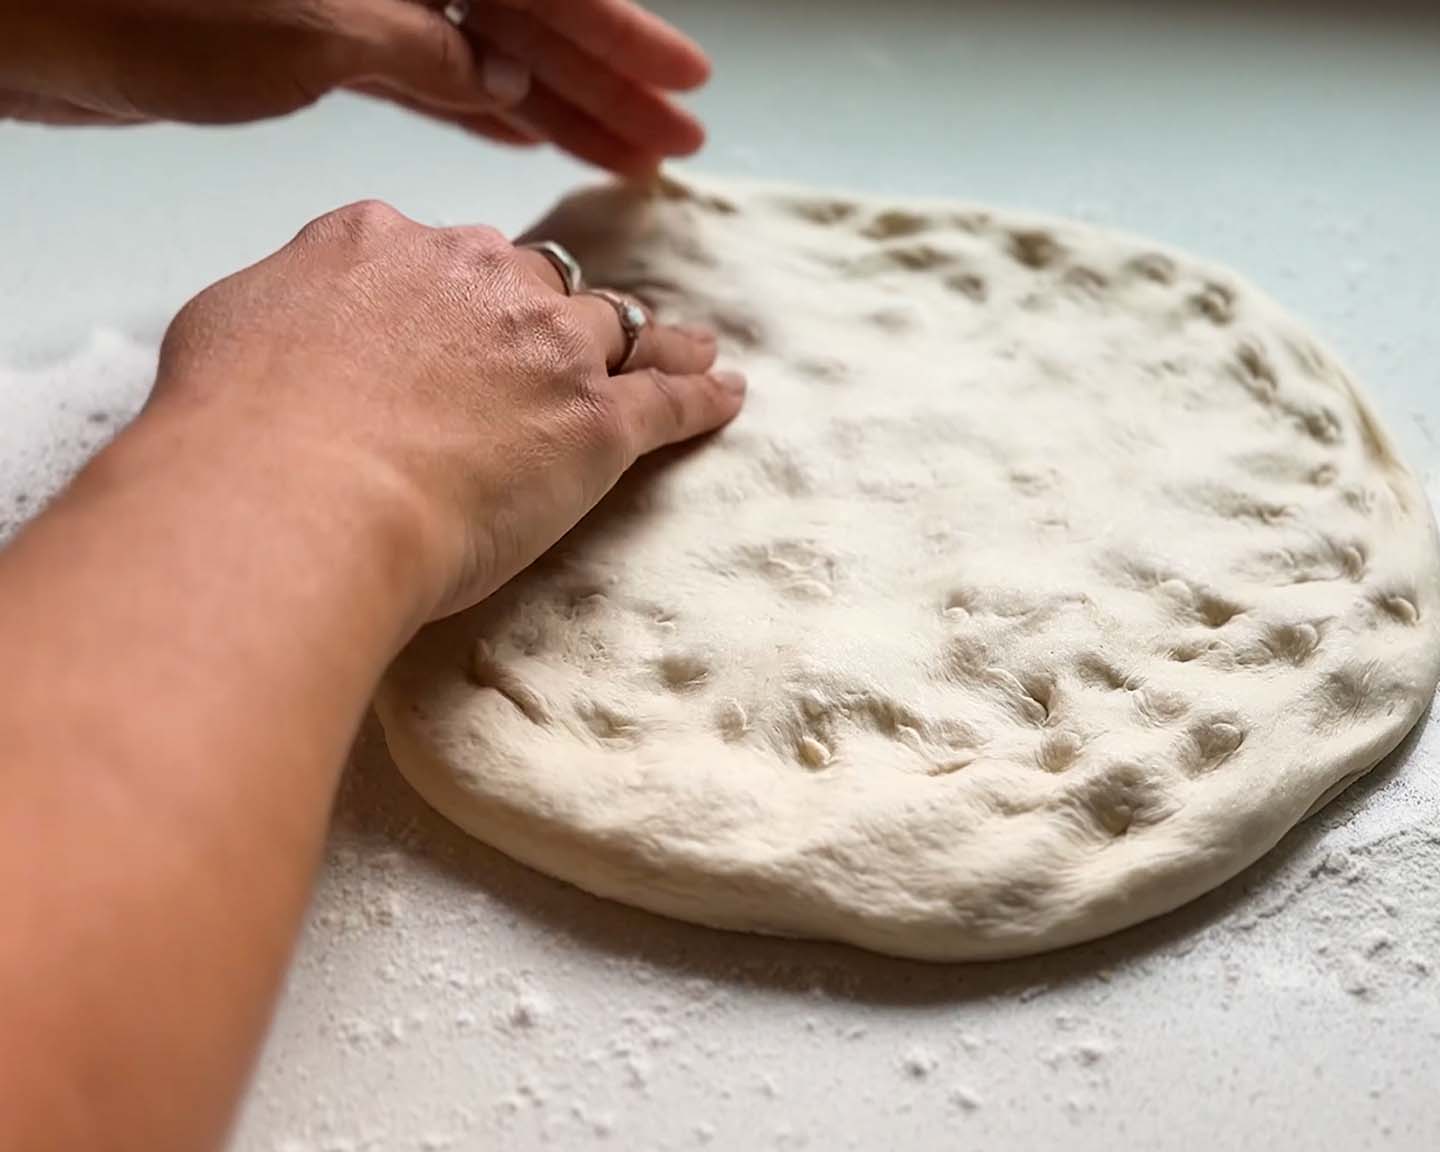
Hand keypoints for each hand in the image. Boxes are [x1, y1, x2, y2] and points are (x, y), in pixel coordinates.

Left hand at [0, 0, 708, 172]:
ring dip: (556, 106)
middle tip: (671, 143)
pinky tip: (527, 137)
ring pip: (484, 53)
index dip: (618, 35)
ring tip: (625, 155)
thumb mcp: (319, 32)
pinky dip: (480, 110)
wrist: (26, 19)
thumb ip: (427, 54)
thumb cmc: (152, 5)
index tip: (680, 84)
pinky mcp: (315, 42)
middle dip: (603, 82)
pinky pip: (429, 75)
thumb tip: (506, 86)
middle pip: (528, 18)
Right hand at [149, 198, 745, 621]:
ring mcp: (546, 345)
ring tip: (687, 345)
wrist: (300, 494)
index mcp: (381, 243)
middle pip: (530, 284)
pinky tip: (726, 392)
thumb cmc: (240, 427)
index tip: (452, 322)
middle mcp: (474, 275)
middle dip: (546, 313)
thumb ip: (285, 306)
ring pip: (614, 326)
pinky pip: (667, 397)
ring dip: (650, 336)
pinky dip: (700, 394)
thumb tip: (303, 321)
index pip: (435, 256)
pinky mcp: (597, 420)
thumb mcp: (226, 328)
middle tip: (561, 347)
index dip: (449, 294)